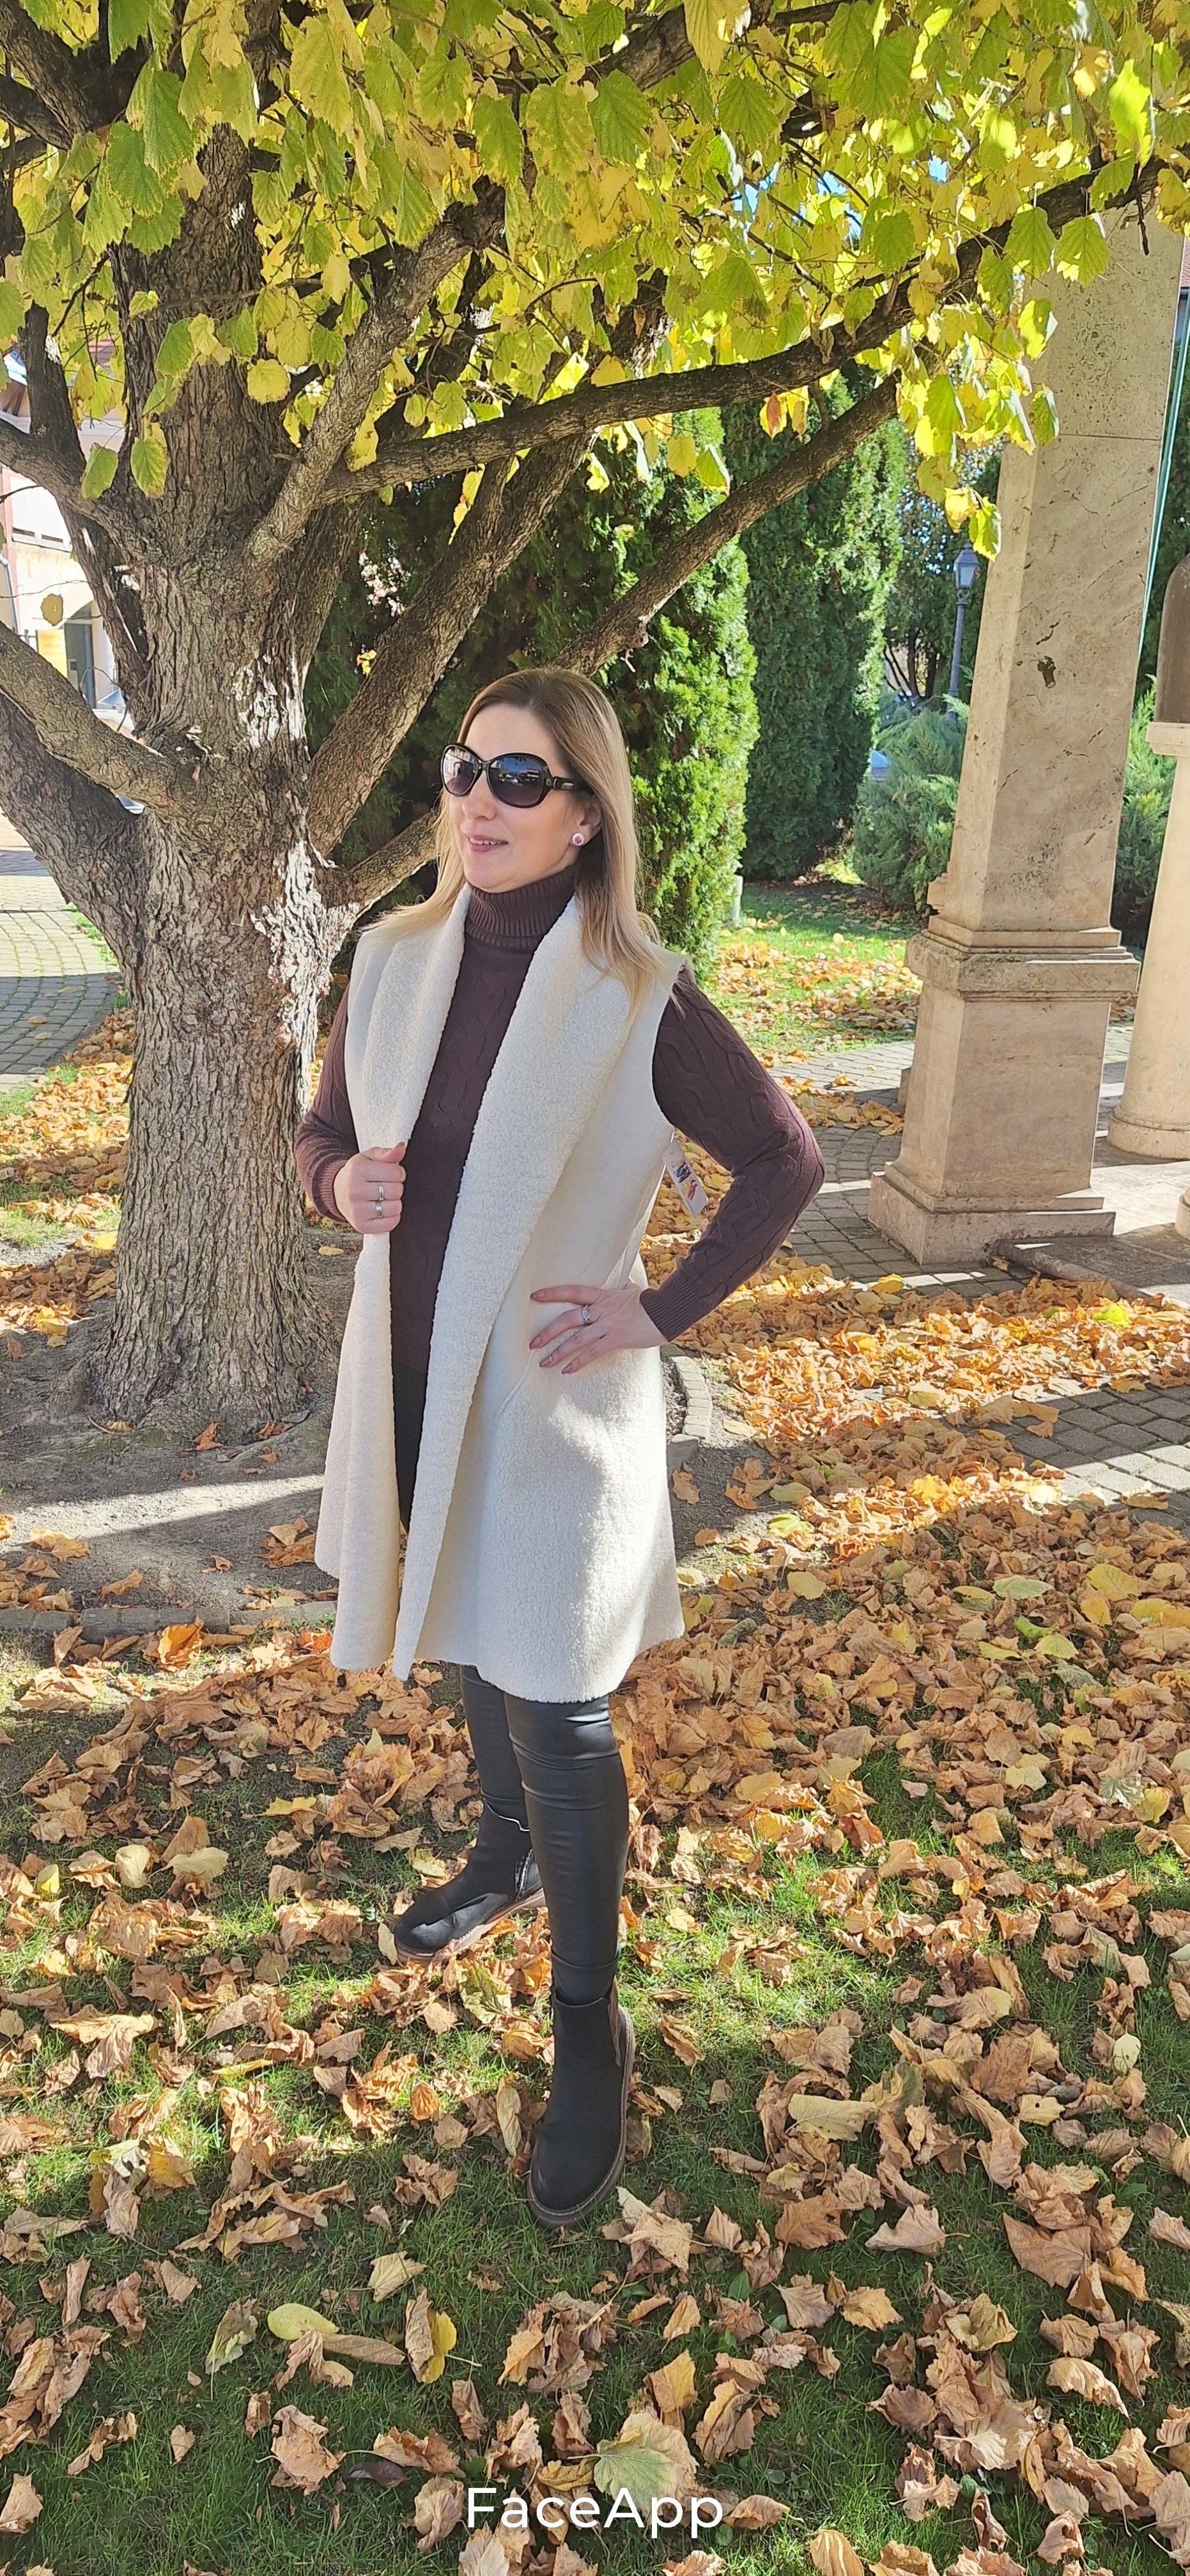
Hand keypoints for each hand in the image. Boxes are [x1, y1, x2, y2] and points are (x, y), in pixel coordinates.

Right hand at [333, 1142, 405, 1232]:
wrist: (336, 1191)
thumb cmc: (357, 1174)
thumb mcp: (369, 1158)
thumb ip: (387, 1153)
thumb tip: (401, 1148)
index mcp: (358, 1171)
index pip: (395, 1173)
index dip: (398, 1172)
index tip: (391, 1174)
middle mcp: (355, 1191)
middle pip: (396, 1190)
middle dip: (396, 1187)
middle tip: (385, 1186)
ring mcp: (357, 1210)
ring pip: (395, 1208)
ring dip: (394, 1202)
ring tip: (383, 1197)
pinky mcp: (361, 1225)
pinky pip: (391, 1223)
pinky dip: (392, 1217)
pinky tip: (382, 1209)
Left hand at [529, 1283, 664, 1373]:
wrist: (666, 1311)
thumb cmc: (649, 1301)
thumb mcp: (630, 1290)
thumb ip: (619, 1288)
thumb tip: (620, 1280)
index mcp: (602, 1295)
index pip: (572, 1292)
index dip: (552, 1293)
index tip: (534, 1296)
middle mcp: (601, 1310)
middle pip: (568, 1319)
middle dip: (548, 1332)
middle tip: (532, 1343)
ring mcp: (608, 1325)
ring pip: (577, 1339)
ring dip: (558, 1352)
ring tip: (544, 1362)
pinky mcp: (616, 1339)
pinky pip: (593, 1353)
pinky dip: (578, 1363)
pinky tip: (566, 1371)